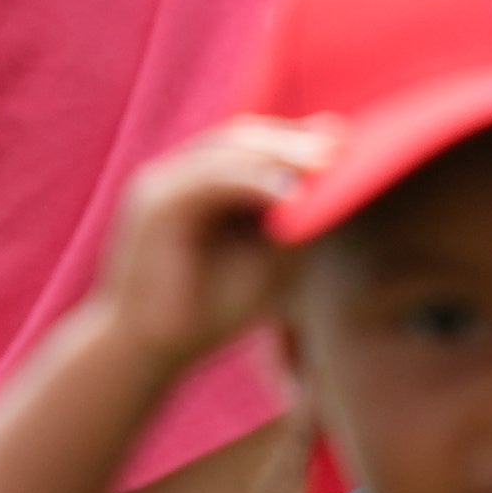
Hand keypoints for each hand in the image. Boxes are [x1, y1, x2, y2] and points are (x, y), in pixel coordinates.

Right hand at [95, 119, 332, 375]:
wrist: (146, 353)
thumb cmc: (208, 310)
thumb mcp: (266, 263)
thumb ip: (293, 225)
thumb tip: (334, 188)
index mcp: (202, 186)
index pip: (252, 146)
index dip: (297, 141)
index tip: (345, 144)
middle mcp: (179, 178)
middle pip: (240, 139)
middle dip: (292, 142)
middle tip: (338, 149)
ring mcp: (162, 186)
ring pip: (224, 152)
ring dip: (275, 154)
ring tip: (320, 164)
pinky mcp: (153, 206)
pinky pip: (206, 181)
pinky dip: (249, 180)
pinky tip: (285, 191)